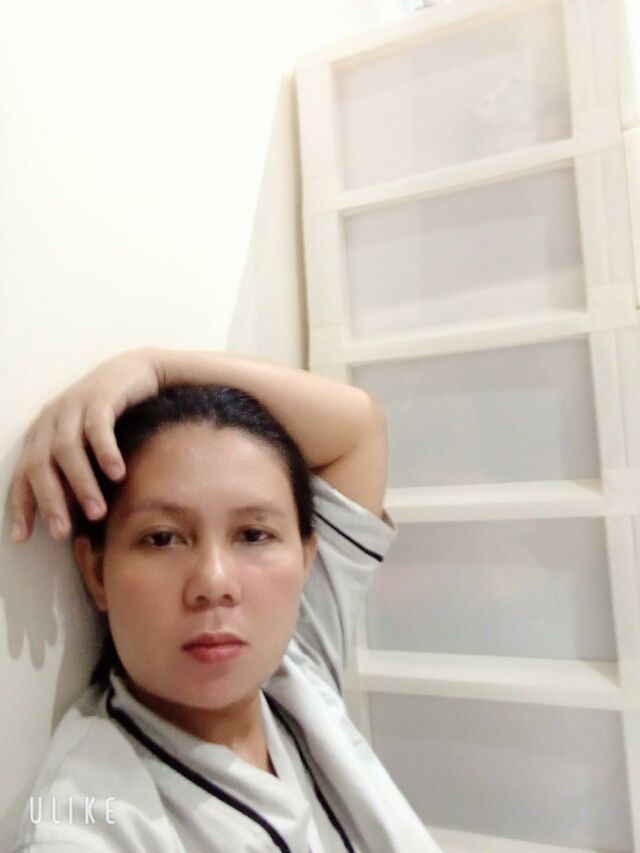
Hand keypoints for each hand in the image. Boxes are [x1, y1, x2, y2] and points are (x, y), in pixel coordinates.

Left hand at [9, 348, 160, 542]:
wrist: (136, 371)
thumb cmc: (111, 417)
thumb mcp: (85, 447)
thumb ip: (74, 475)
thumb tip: (69, 517)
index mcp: (41, 435)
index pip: (22, 475)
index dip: (21, 505)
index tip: (22, 537)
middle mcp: (51, 420)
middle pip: (40, 465)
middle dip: (49, 501)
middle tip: (61, 532)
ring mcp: (73, 406)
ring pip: (67, 450)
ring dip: (81, 484)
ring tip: (96, 513)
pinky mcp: (100, 397)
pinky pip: (98, 427)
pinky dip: (104, 452)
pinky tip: (116, 473)